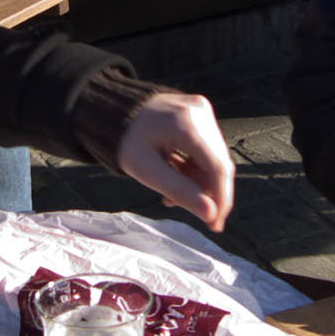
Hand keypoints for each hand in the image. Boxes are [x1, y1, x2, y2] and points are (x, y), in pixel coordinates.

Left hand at [114, 92, 234, 231]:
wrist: (113, 111)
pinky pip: (207, 148)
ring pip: (214, 158)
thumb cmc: (126, 141)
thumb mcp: (146, 171)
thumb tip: (211, 214)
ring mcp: (201, 111)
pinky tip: (177, 175)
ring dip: (200, 182)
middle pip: (219, 163)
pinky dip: (196, 167)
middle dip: (208, 193)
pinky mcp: (200, 113)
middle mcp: (200, 113)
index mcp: (186, 124)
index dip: (220, 198)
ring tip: (172, 195)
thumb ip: (179, 191)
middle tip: (193, 214)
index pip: (217, 167)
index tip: (215, 224)